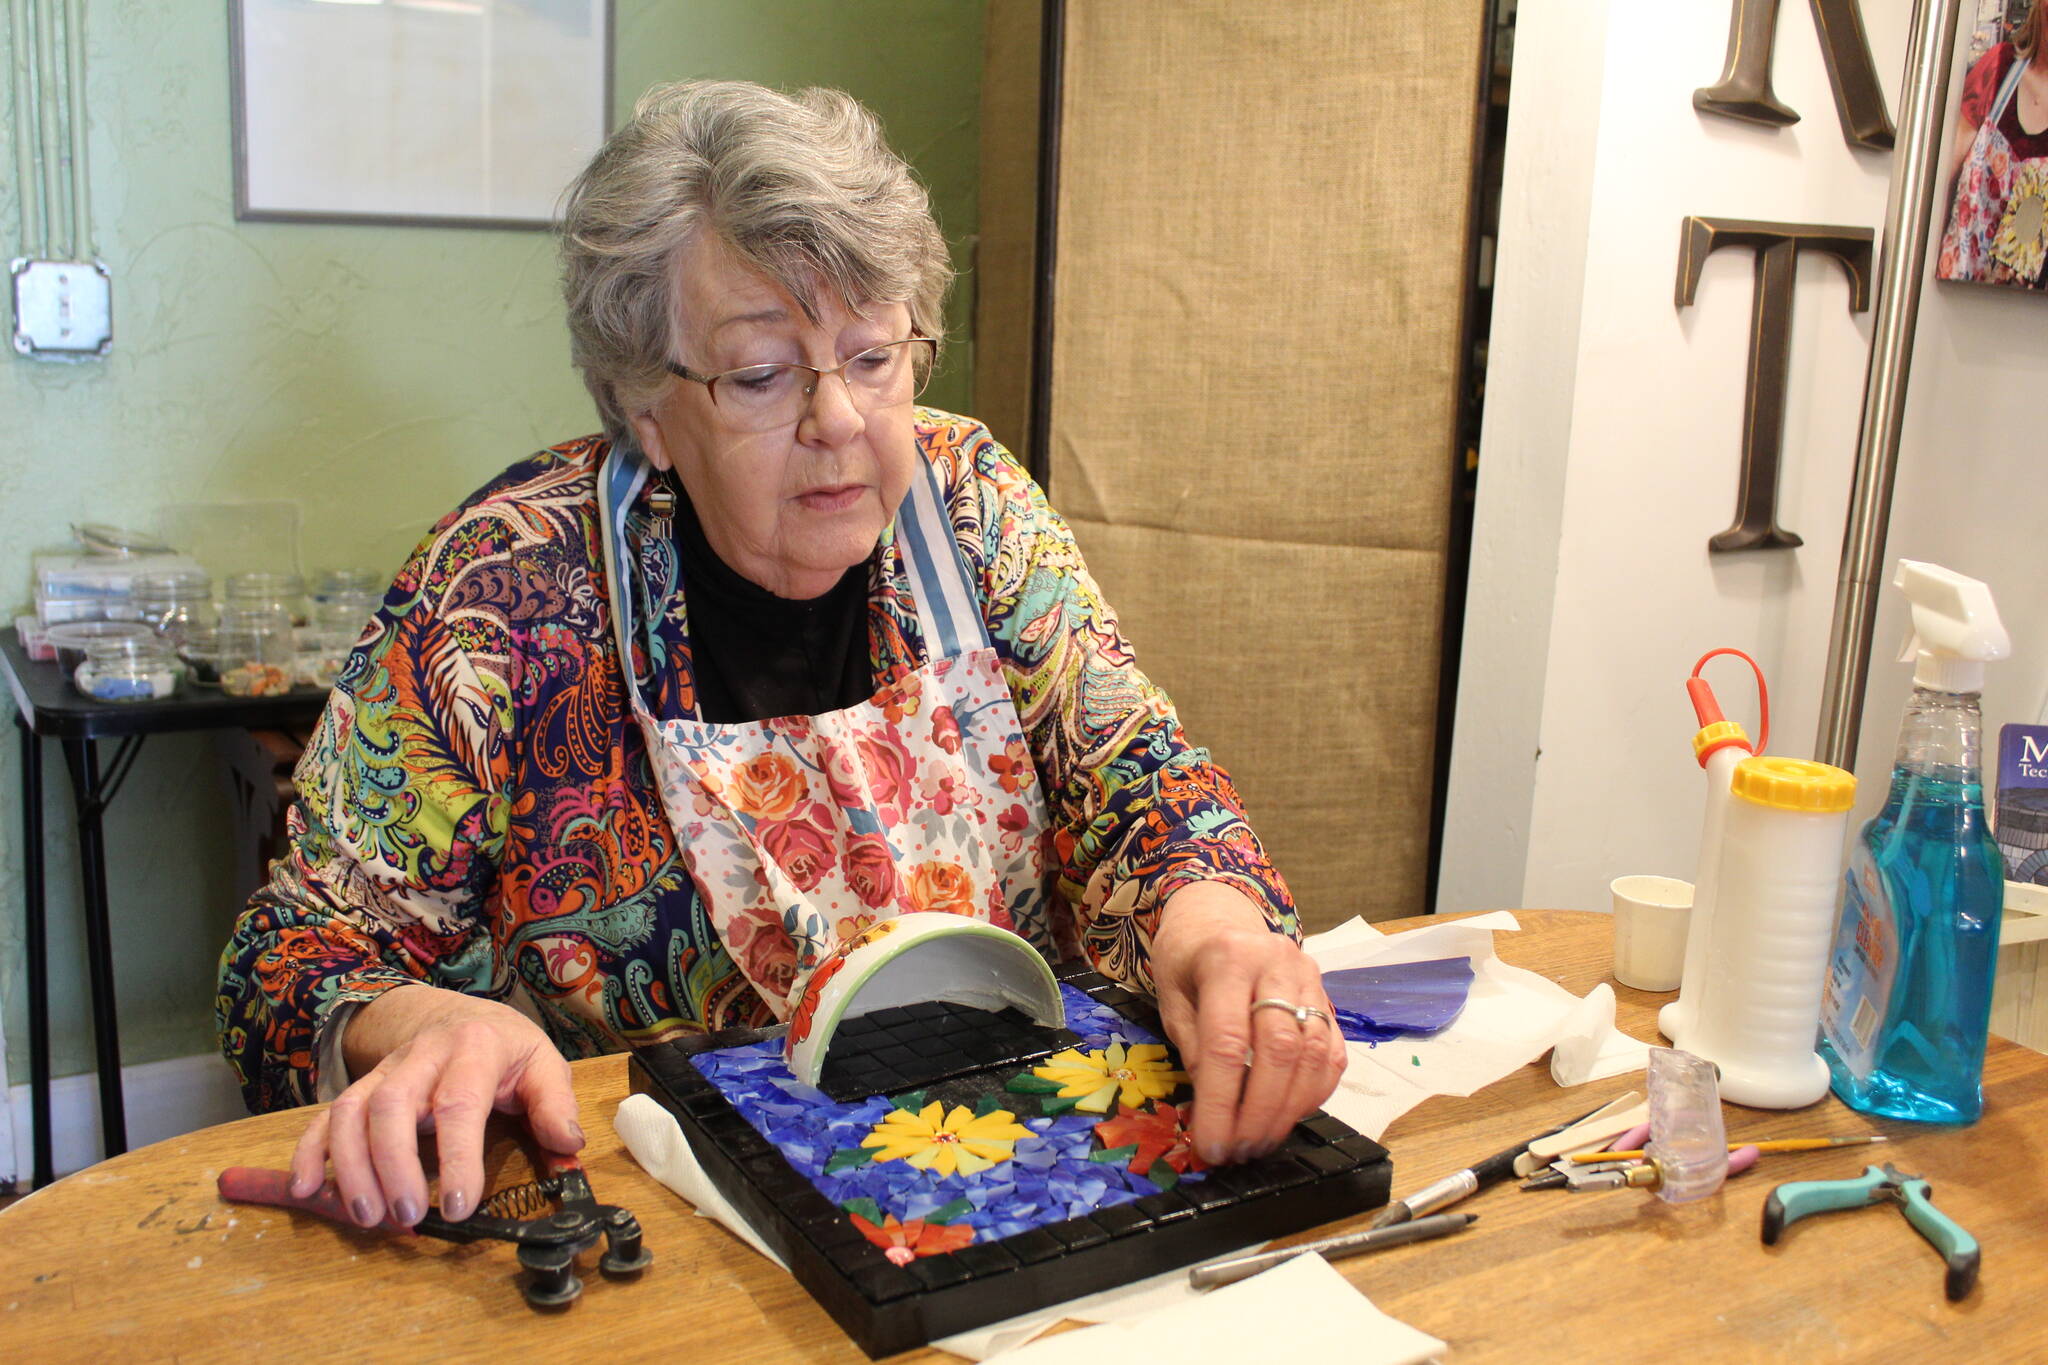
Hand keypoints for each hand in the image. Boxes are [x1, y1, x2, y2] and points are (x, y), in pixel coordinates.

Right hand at [287, 985, 583, 1228]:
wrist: (459, 1015)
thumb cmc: (506, 1049)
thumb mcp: (543, 1064)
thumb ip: (555, 1105)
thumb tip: (569, 1146)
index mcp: (475, 1050)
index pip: (458, 1104)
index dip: (456, 1158)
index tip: (458, 1206)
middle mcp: (422, 1056)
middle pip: (391, 1105)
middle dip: (393, 1165)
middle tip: (406, 1216)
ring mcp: (384, 1071)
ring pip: (351, 1110)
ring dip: (351, 1167)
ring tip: (367, 1217)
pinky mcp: (360, 1087)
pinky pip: (325, 1115)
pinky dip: (310, 1151)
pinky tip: (307, 1190)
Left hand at [1151, 882, 1344, 1165]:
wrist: (1218, 914)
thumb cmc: (1187, 958)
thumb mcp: (1172, 996)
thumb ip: (1194, 1047)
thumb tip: (1214, 1109)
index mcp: (1228, 959)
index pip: (1229, 1042)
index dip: (1222, 1103)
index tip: (1211, 1145)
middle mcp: (1277, 964)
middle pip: (1279, 1051)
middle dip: (1260, 1113)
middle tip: (1240, 1151)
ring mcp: (1310, 977)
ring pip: (1313, 1054)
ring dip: (1289, 1109)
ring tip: (1261, 1141)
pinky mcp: (1327, 994)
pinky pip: (1332, 1051)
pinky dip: (1314, 1091)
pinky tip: (1289, 1115)